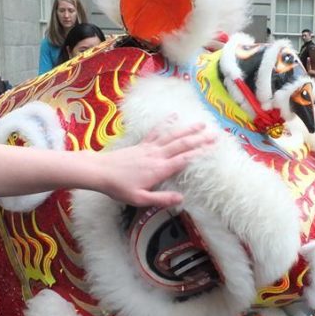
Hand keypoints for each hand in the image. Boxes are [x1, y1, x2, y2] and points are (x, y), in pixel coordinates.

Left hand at [98, 123, 215, 207]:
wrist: (99, 171)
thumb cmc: (119, 188)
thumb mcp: (140, 199)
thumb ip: (161, 199)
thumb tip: (181, 199)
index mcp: (159, 169)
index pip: (184, 159)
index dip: (199, 153)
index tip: (213, 149)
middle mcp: (157, 155)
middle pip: (182, 145)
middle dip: (199, 139)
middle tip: (215, 135)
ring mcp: (149, 148)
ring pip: (172, 136)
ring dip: (188, 129)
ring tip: (201, 124)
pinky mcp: (142, 144)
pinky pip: (157, 131)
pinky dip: (166, 123)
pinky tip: (174, 116)